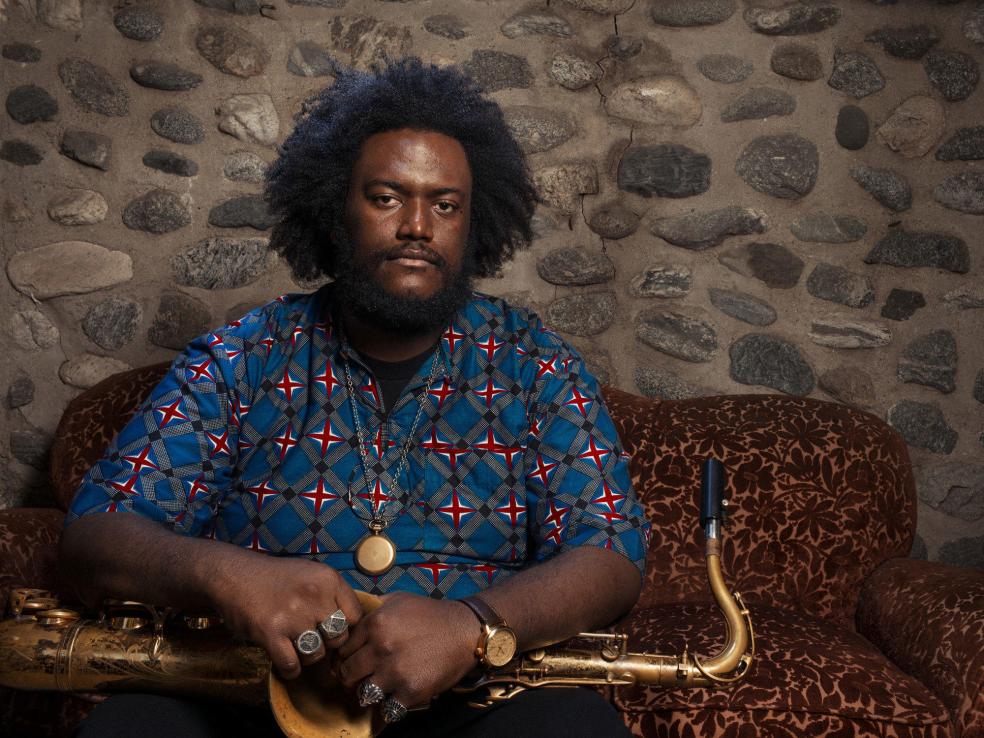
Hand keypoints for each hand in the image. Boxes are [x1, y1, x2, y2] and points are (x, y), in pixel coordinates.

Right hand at [207, 552, 361, 679]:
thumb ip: (333, 596)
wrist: (234, 575)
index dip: (345, 628)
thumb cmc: (276, 578)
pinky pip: (292, 665)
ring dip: (307, 656)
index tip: (332, 630)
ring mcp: (293, 615)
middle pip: (338, 638)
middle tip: (312, 638)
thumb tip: (351, 626)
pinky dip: (290, 669)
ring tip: (295, 645)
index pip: (355, 616)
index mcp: (328, 579)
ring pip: (317, 654)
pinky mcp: (270, 632)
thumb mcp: (312, 574)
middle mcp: (314, 596)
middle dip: (327, 643)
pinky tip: (284, 659)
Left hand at [334, 591, 479, 710]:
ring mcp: (395, 672)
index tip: (351, 660)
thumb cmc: (431, 614)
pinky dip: (388, 707)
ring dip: (368, 693)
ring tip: (378, 687)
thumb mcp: (399, 600)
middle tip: (360, 677)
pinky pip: (386, 709)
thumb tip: (351, 615)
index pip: (342, 649)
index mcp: (375, 624)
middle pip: (347, 673)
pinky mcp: (411, 692)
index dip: (345, 656)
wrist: (465, 631)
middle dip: (351, 676)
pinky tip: (395, 697)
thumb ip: (372, 607)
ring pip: (362, 694)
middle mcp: (381, 648)